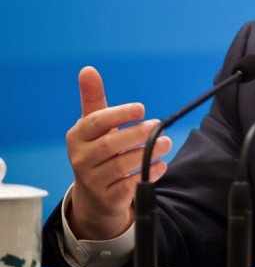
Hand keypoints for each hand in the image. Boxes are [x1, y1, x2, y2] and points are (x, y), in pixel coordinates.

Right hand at [65, 66, 171, 239]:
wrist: (95, 195)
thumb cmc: (98, 151)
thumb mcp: (94, 125)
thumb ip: (93, 98)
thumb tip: (88, 69)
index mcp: (77, 136)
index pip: (95, 122)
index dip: (119, 114)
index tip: (141, 108)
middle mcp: (80, 159)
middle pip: (110, 144)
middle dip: (137, 134)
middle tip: (159, 125)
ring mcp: (92, 180)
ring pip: (121, 165)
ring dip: (148, 153)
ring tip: (166, 143)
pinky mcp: (108, 198)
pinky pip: (130, 185)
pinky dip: (148, 174)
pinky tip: (161, 165)